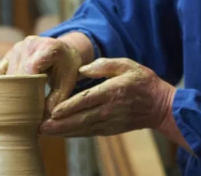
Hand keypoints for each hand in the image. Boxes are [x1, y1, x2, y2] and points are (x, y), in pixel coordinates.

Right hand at [0, 35, 82, 113]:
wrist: (63, 50)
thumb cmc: (67, 67)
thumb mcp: (68, 82)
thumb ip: (57, 99)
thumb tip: (44, 118)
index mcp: (47, 47)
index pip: (31, 68)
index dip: (27, 87)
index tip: (28, 107)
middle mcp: (30, 44)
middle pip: (17, 73)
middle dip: (19, 93)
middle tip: (22, 113)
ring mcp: (17, 48)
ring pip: (6, 74)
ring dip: (10, 91)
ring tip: (16, 107)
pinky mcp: (8, 54)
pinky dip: (0, 85)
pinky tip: (6, 96)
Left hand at [39, 58, 175, 136]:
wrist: (161, 107)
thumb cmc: (143, 82)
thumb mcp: (127, 65)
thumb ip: (104, 65)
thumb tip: (82, 69)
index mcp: (113, 91)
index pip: (87, 100)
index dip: (69, 107)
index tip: (53, 112)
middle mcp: (110, 109)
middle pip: (81, 119)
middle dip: (59, 125)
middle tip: (40, 127)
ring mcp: (110, 122)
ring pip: (82, 129)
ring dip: (62, 132)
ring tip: (44, 132)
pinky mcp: (110, 130)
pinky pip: (88, 133)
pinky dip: (73, 134)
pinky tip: (60, 134)